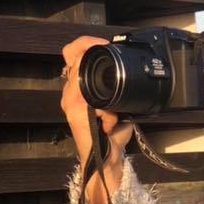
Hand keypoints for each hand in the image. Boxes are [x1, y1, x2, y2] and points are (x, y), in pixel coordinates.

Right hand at [60, 35, 132, 165]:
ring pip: (84, 76)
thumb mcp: (118, 107)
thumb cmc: (112, 136)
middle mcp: (70, 92)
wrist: (107, 160)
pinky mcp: (73, 111)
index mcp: (79, 88)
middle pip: (75, 59)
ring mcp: (69, 101)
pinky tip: (110, 123)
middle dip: (97, 65)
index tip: (103, 44)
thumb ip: (118, 92)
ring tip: (113, 115)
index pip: (72, 53)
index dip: (85, 43)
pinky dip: (106, 111)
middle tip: (116, 79)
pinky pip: (90, 97)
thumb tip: (133, 79)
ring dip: (105, 93)